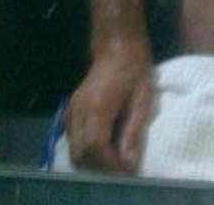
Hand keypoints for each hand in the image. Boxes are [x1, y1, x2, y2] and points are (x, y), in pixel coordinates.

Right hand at [66, 38, 152, 171]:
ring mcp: (71, 109)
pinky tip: (105, 145)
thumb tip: (129, 162)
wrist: (117, 44)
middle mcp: (78, 110)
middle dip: (100, 167)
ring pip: (73, 149)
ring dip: (92, 160)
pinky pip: (73, 139)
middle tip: (121, 166)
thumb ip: (133, 131)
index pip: (95, 148)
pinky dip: (86, 150)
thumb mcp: (142, 99)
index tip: (127, 169)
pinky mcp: (71, 109)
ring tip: (115, 157)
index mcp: (97, 106)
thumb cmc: (134, 68)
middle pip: (79, 154)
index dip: (110, 165)